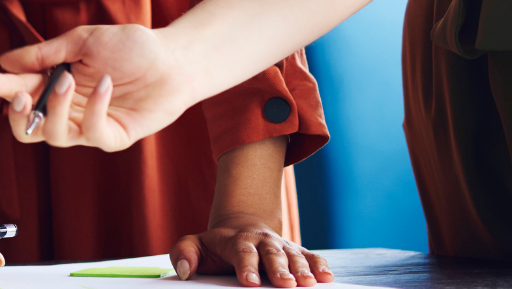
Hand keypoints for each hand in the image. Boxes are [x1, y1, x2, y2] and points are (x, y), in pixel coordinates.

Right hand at [0, 24, 196, 150]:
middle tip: (20, 95)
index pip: (21, 92)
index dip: (3, 89)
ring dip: (54, 108)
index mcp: (55, 83)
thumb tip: (4, 61)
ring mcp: (89, 125)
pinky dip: (94, 108)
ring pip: (55, 135)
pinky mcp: (113, 137)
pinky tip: (104, 84)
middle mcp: (68, 109)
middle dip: (19, 115)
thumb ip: (44, 54)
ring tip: (67, 80)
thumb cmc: (129, 46)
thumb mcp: (82, 41)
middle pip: (29, 128)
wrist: (174, 58)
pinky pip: (92, 133)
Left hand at [171, 217, 330, 287]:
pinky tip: (327, 277)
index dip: (246, 267)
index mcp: (235, 240)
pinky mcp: (296, 252)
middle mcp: (261, 241)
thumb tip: (184, 271)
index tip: (250, 283)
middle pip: (271, 253)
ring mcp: (280, 246)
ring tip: (309, 284)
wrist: (241, 228)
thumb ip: (184, 253)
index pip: (241, 252)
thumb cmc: (215, 247)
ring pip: (293, 255)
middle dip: (279, 268)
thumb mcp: (194, 245)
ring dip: (302, 269)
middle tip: (286, 284)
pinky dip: (319, 265)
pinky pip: (310, 256)